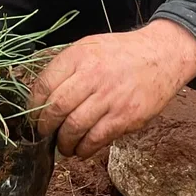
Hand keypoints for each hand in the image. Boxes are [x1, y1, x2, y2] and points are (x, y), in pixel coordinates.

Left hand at [29, 19, 195, 157]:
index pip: (44, 85)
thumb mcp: (90, 46)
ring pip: (73, 128)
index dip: (33, 106)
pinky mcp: (125, 116)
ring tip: (64, 145)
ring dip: (63, 143)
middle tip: (45, 133)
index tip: (33, 116)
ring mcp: (110, 97)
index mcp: (79, 55)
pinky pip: (96, 139)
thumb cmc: (122, 53)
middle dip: (45, 127)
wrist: (162, 55)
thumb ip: (67, 67)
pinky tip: (82, 149)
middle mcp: (92, 75)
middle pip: (56, 109)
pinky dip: (84, 149)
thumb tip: (41, 97)